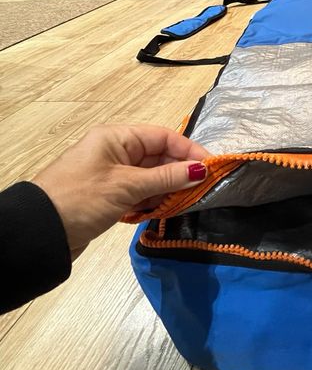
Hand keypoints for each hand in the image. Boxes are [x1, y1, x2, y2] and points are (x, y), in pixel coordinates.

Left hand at [33, 124, 208, 259]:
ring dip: (168, 190)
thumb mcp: (127, 186)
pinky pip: (141, 194)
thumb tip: (201, 170)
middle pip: (159, 157)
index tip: (211, 168)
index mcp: (117, 138)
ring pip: (152, 178)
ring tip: (185, 203)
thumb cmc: (82, 198)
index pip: (163, 137)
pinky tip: (163, 212)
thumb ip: (166, 178)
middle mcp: (116, 152)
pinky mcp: (110, 197)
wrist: (41, 232)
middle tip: (202, 190)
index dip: (189, 150)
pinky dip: (153, 202)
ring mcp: (113, 175)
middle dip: (180, 173)